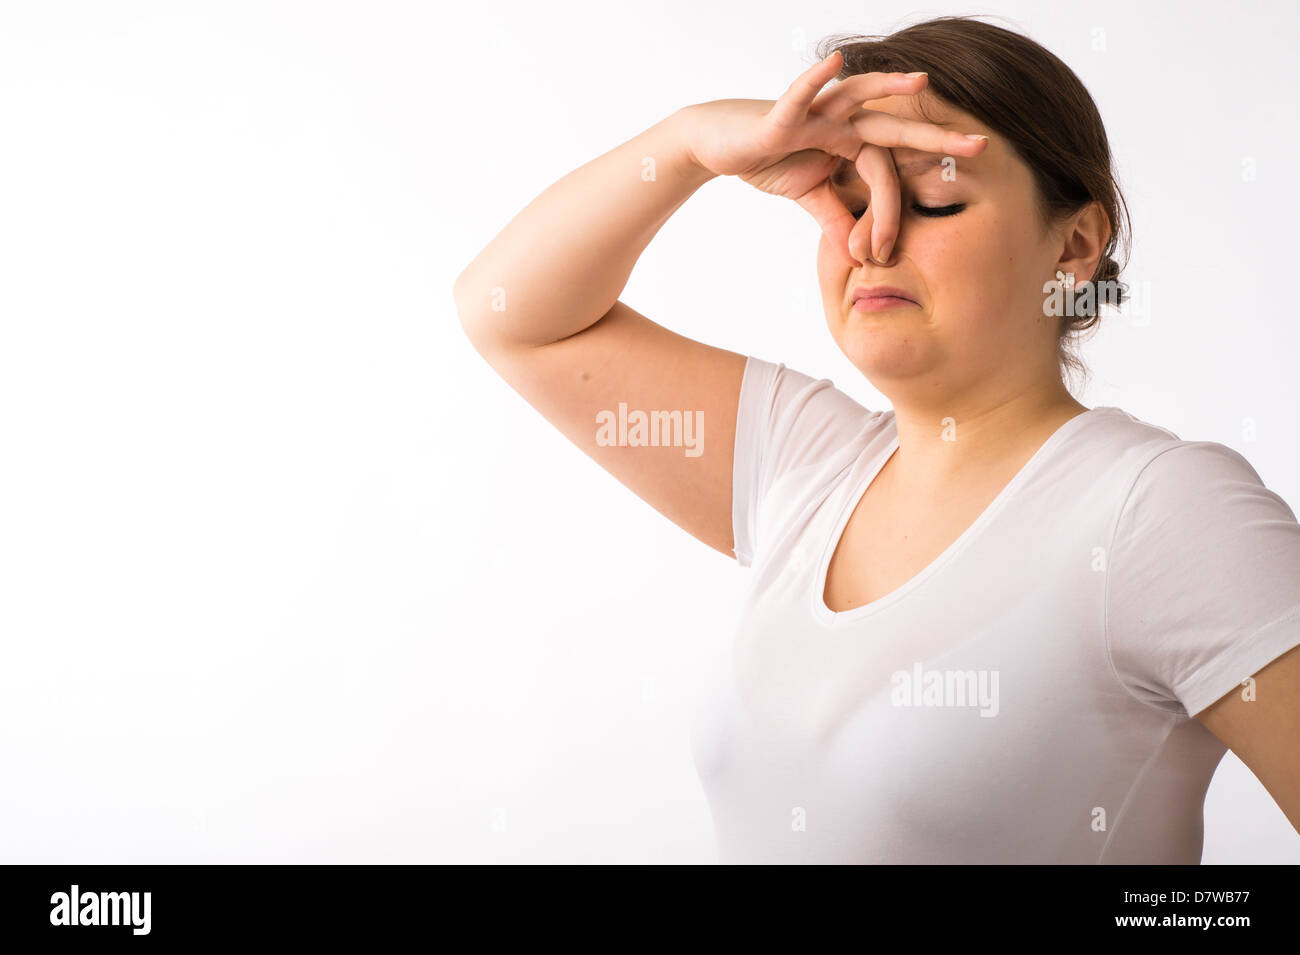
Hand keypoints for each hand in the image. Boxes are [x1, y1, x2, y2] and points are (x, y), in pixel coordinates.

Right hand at [679, 50, 988, 267]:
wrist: (721, 143)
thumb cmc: (769, 160)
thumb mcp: (810, 197)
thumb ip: (838, 218)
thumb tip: (859, 251)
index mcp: (852, 144)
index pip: (886, 175)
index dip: (891, 213)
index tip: (888, 253)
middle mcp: (841, 123)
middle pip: (894, 129)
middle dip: (936, 137)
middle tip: (981, 146)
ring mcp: (815, 114)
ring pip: (858, 98)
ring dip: (888, 87)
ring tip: (921, 82)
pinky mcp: (782, 115)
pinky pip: (801, 95)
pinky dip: (815, 80)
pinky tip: (835, 62)